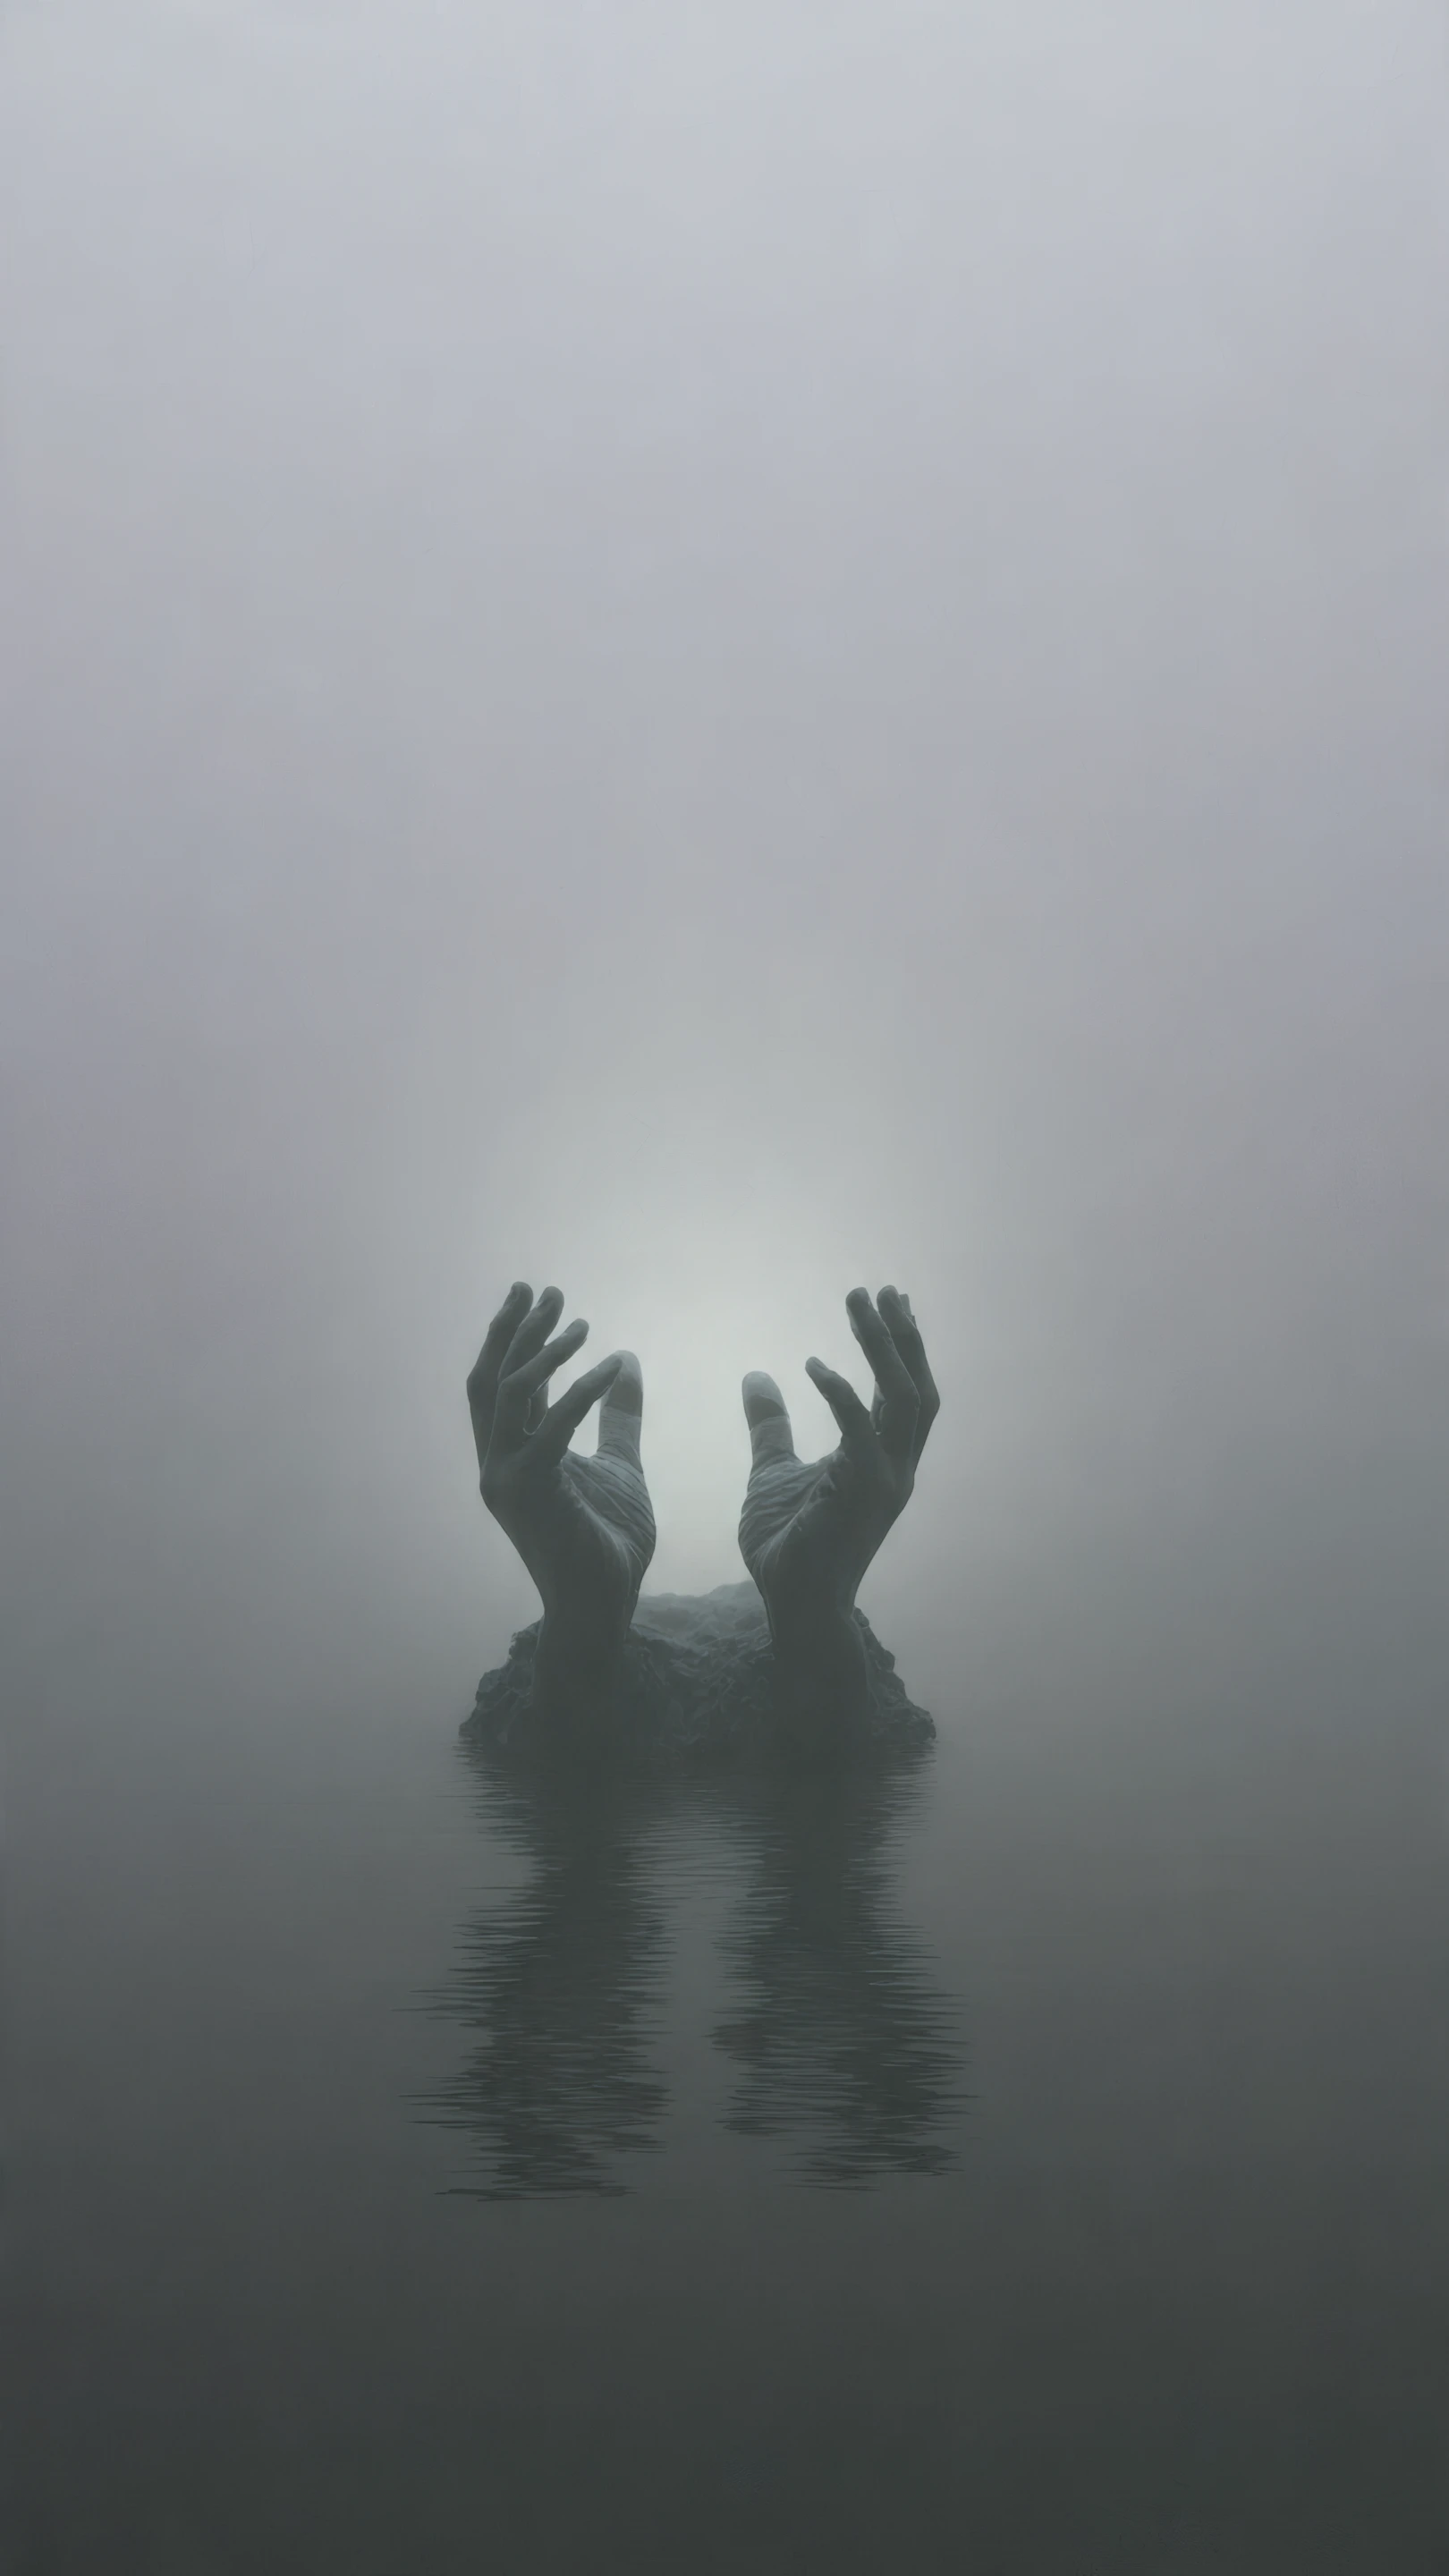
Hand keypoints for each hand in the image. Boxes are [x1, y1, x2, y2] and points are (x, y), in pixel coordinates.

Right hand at [468, 1285, 655, 1696]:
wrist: (603, 1607)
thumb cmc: (608, 1542)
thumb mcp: (621, 1464)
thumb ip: (619, 1417)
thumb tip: (627, 1363)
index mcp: (512, 1455)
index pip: (503, 1383)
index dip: (516, 1336)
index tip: (539, 1296)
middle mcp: (497, 1463)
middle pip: (493, 1380)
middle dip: (516, 1330)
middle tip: (545, 1289)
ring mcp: (506, 1479)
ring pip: (512, 1396)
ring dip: (545, 1352)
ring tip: (580, 1320)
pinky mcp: (530, 1495)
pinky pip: (551, 1430)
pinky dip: (580, 1392)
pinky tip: (611, 1367)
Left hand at [738, 1287, 938, 1668]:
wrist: (793, 1607)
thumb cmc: (788, 1546)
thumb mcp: (772, 1471)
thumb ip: (770, 1426)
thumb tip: (756, 1376)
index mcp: (882, 1460)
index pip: (904, 1393)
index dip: (901, 1346)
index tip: (887, 1300)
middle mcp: (896, 1467)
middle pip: (918, 1387)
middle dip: (901, 1335)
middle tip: (878, 1289)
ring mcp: (886, 1482)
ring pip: (904, 1400)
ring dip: (884, 1348)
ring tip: (860, 1303)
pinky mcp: (863, 1496)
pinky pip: (861, 1432)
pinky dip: (843, 1393)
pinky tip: (814, 1365)